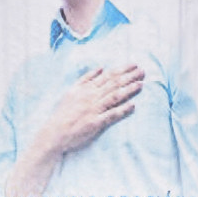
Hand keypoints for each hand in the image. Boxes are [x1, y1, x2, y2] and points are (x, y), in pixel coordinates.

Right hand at [6, 65, 143, 196]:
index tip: (134, 65)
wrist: (54, 132)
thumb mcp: (72, 90)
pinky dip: (122, 110)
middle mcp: (91, 97)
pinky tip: (133, 105)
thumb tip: (101, 67)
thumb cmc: (63, 112)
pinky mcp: (95, 123)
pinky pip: (111, 115)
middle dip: (129, 77)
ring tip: (142, 84)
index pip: (108, 76)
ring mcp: (94, 110)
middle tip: (143, 71)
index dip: (122, 70)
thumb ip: (86, 78)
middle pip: (113, 84)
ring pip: (114, 97)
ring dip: (129, 90)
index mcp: (86, 88)